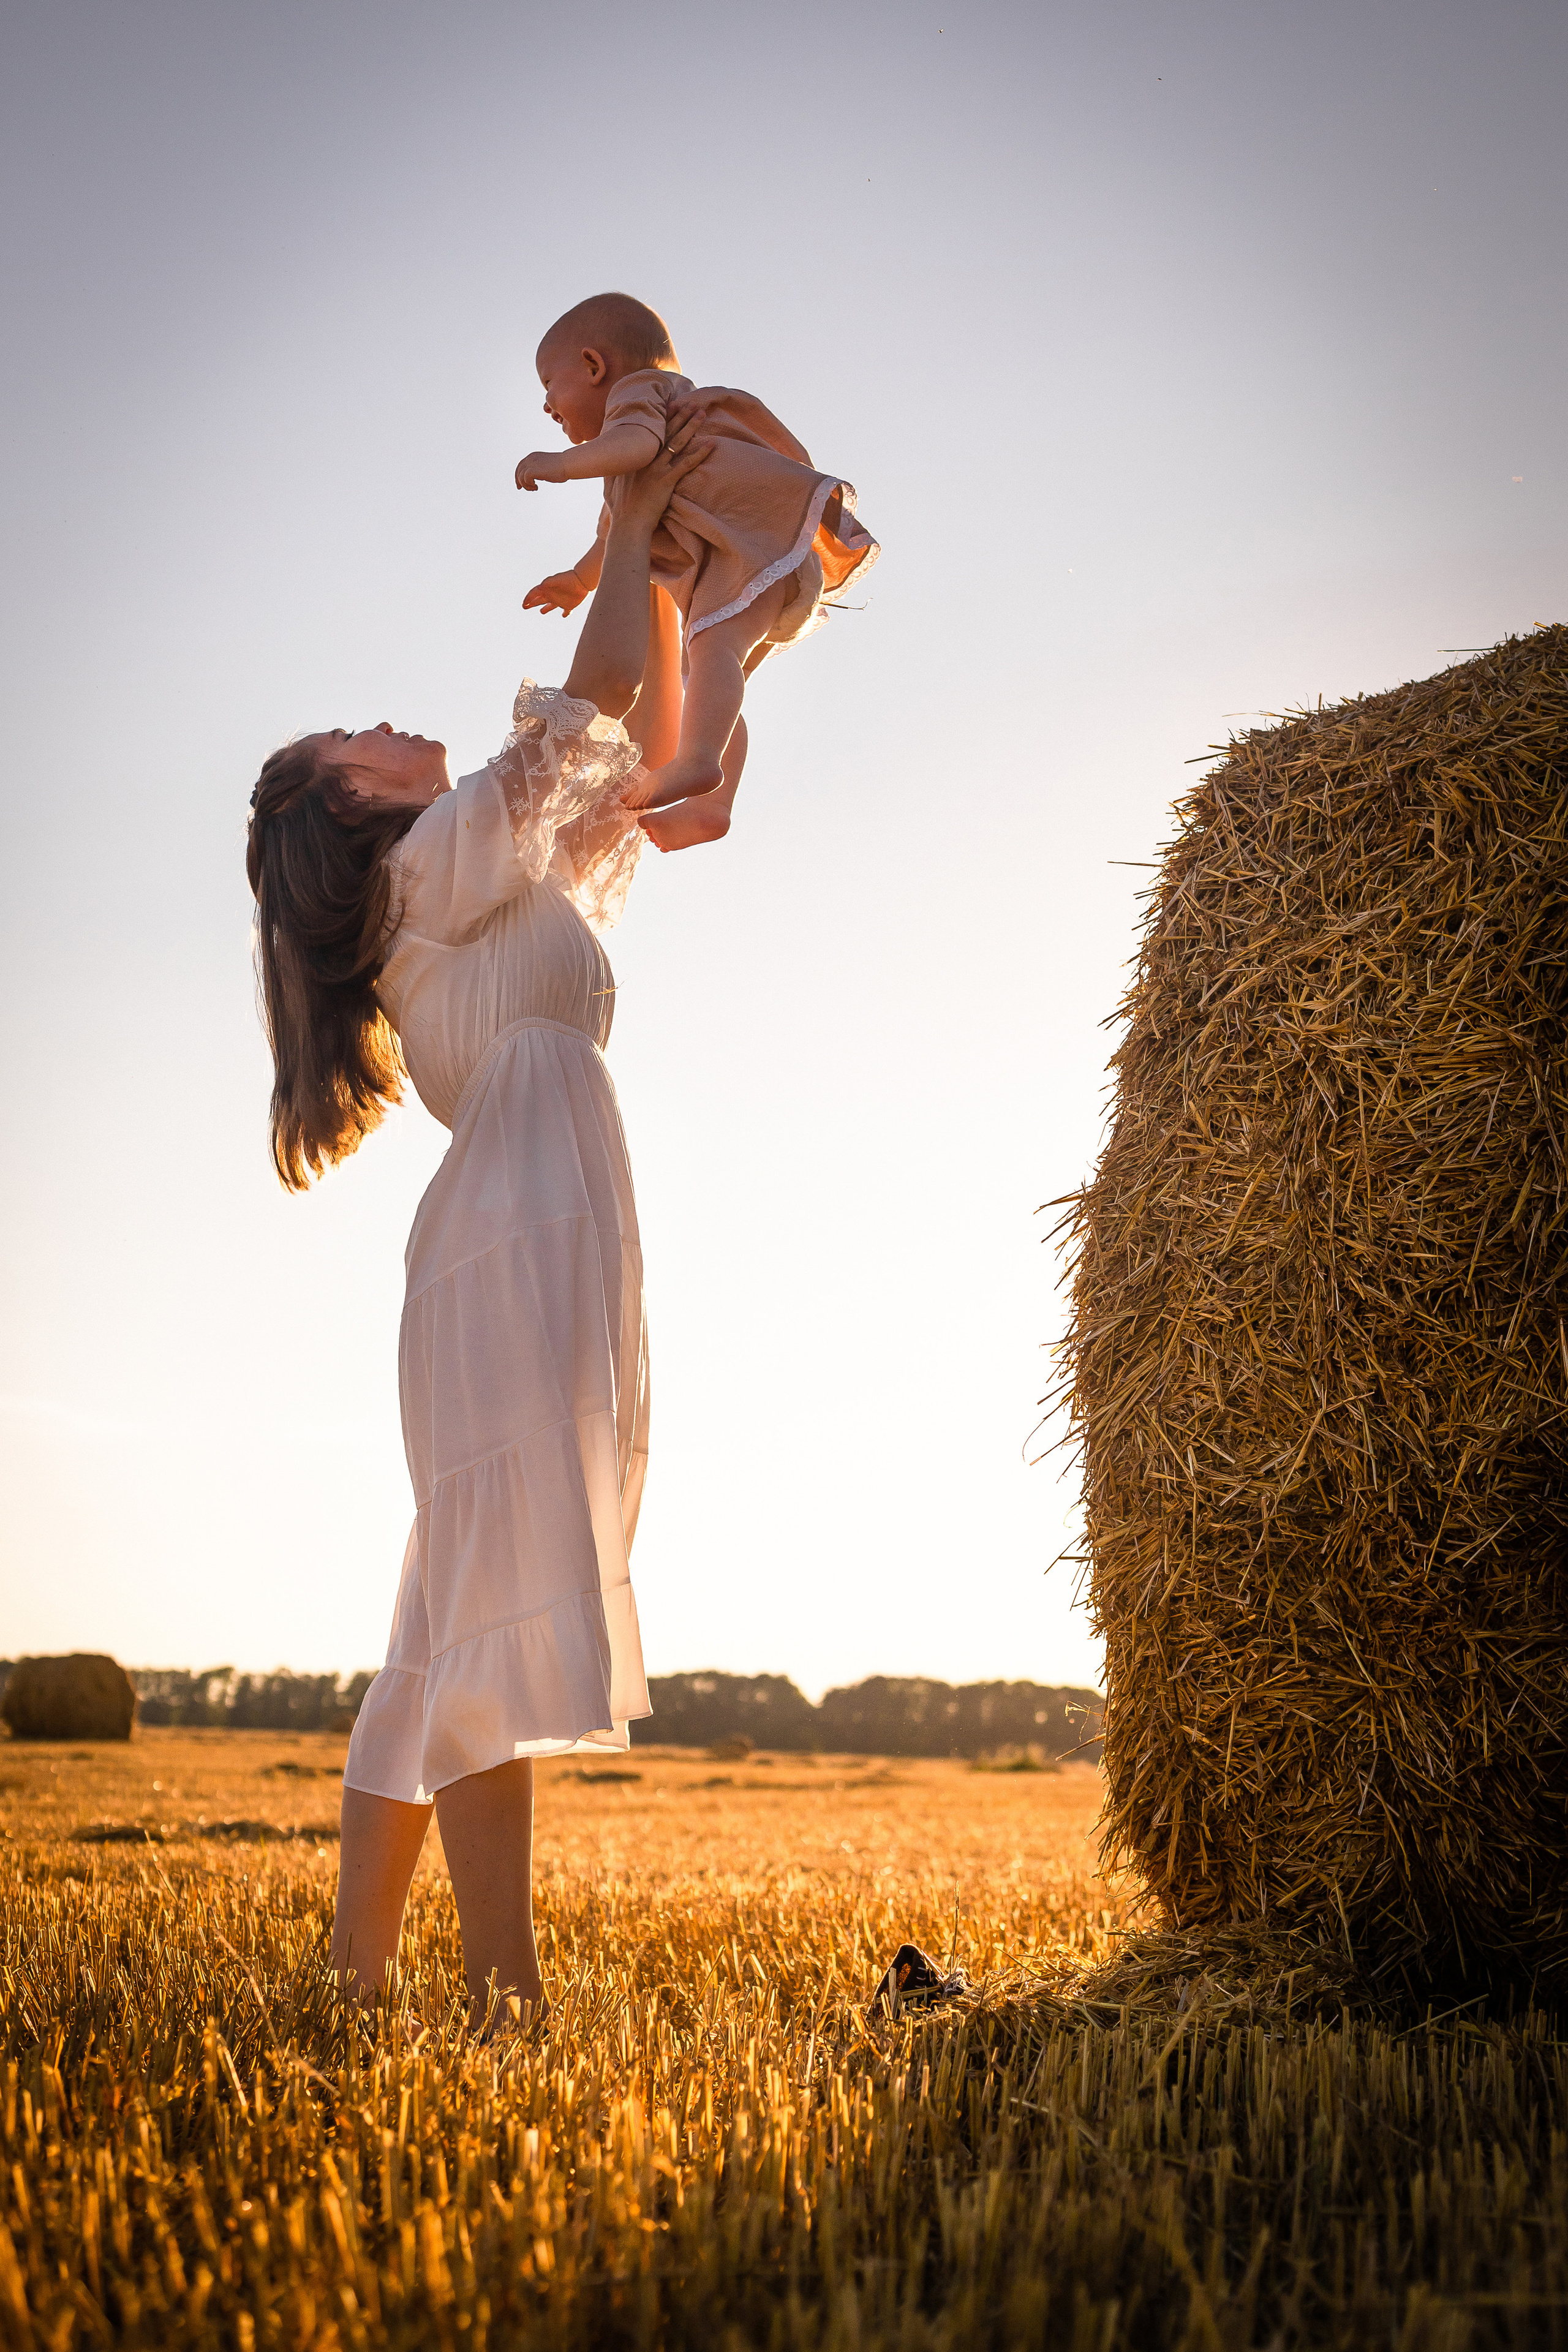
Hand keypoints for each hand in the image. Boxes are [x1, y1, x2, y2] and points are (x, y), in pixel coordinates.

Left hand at [515, 451, 566, 490]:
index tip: (520, 485)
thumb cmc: (561, 467)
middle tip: (521, 489)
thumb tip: (535, 476)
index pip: (521, 465)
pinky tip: (536, 487)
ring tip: (534, 488)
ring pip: (520, 476)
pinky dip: (528, 485)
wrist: (567, 464)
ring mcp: (531, 464)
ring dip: (526, 485)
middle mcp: (530, 458)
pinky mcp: (533, 470)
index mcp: (533, 456)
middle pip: (518, 471)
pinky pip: (525, 479)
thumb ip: (539, 469)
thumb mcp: (546, 466)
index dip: (518, 475)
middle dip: (518, 481)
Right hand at [523, 570, 587, 616]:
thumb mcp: (556, 580)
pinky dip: (565, 614)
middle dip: (532, 603)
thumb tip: (539, 587)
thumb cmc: (568, 579)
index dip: (528, 598)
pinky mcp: (570, 605)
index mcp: (548, 589)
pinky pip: (566, 611)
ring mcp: (561, 600)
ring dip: (546, 609)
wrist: (582, 581)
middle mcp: (553, 595)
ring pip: (551, 605)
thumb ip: (547, 583)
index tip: (524, 604)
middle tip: (524, 606)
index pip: (535, 593)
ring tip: (541, 612)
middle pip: (540, 600)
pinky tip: (563, 616)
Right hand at [613, 408, 712, 533]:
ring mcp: (657, 469)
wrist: (628, 524)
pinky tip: (711, 444)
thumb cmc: (620, 508)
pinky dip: (699, 453)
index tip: (673, 405)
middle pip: (666, 432)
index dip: (664, 418)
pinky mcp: (666, 481)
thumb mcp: (610, 484)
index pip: (652, 432)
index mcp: (635, 457)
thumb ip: (611, 471)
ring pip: (677, 442)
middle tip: (691, 403)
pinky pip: (686, 464)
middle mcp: (646, 459)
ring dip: (691, 426)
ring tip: (701, 413)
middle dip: (680, 416)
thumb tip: (606, 465)